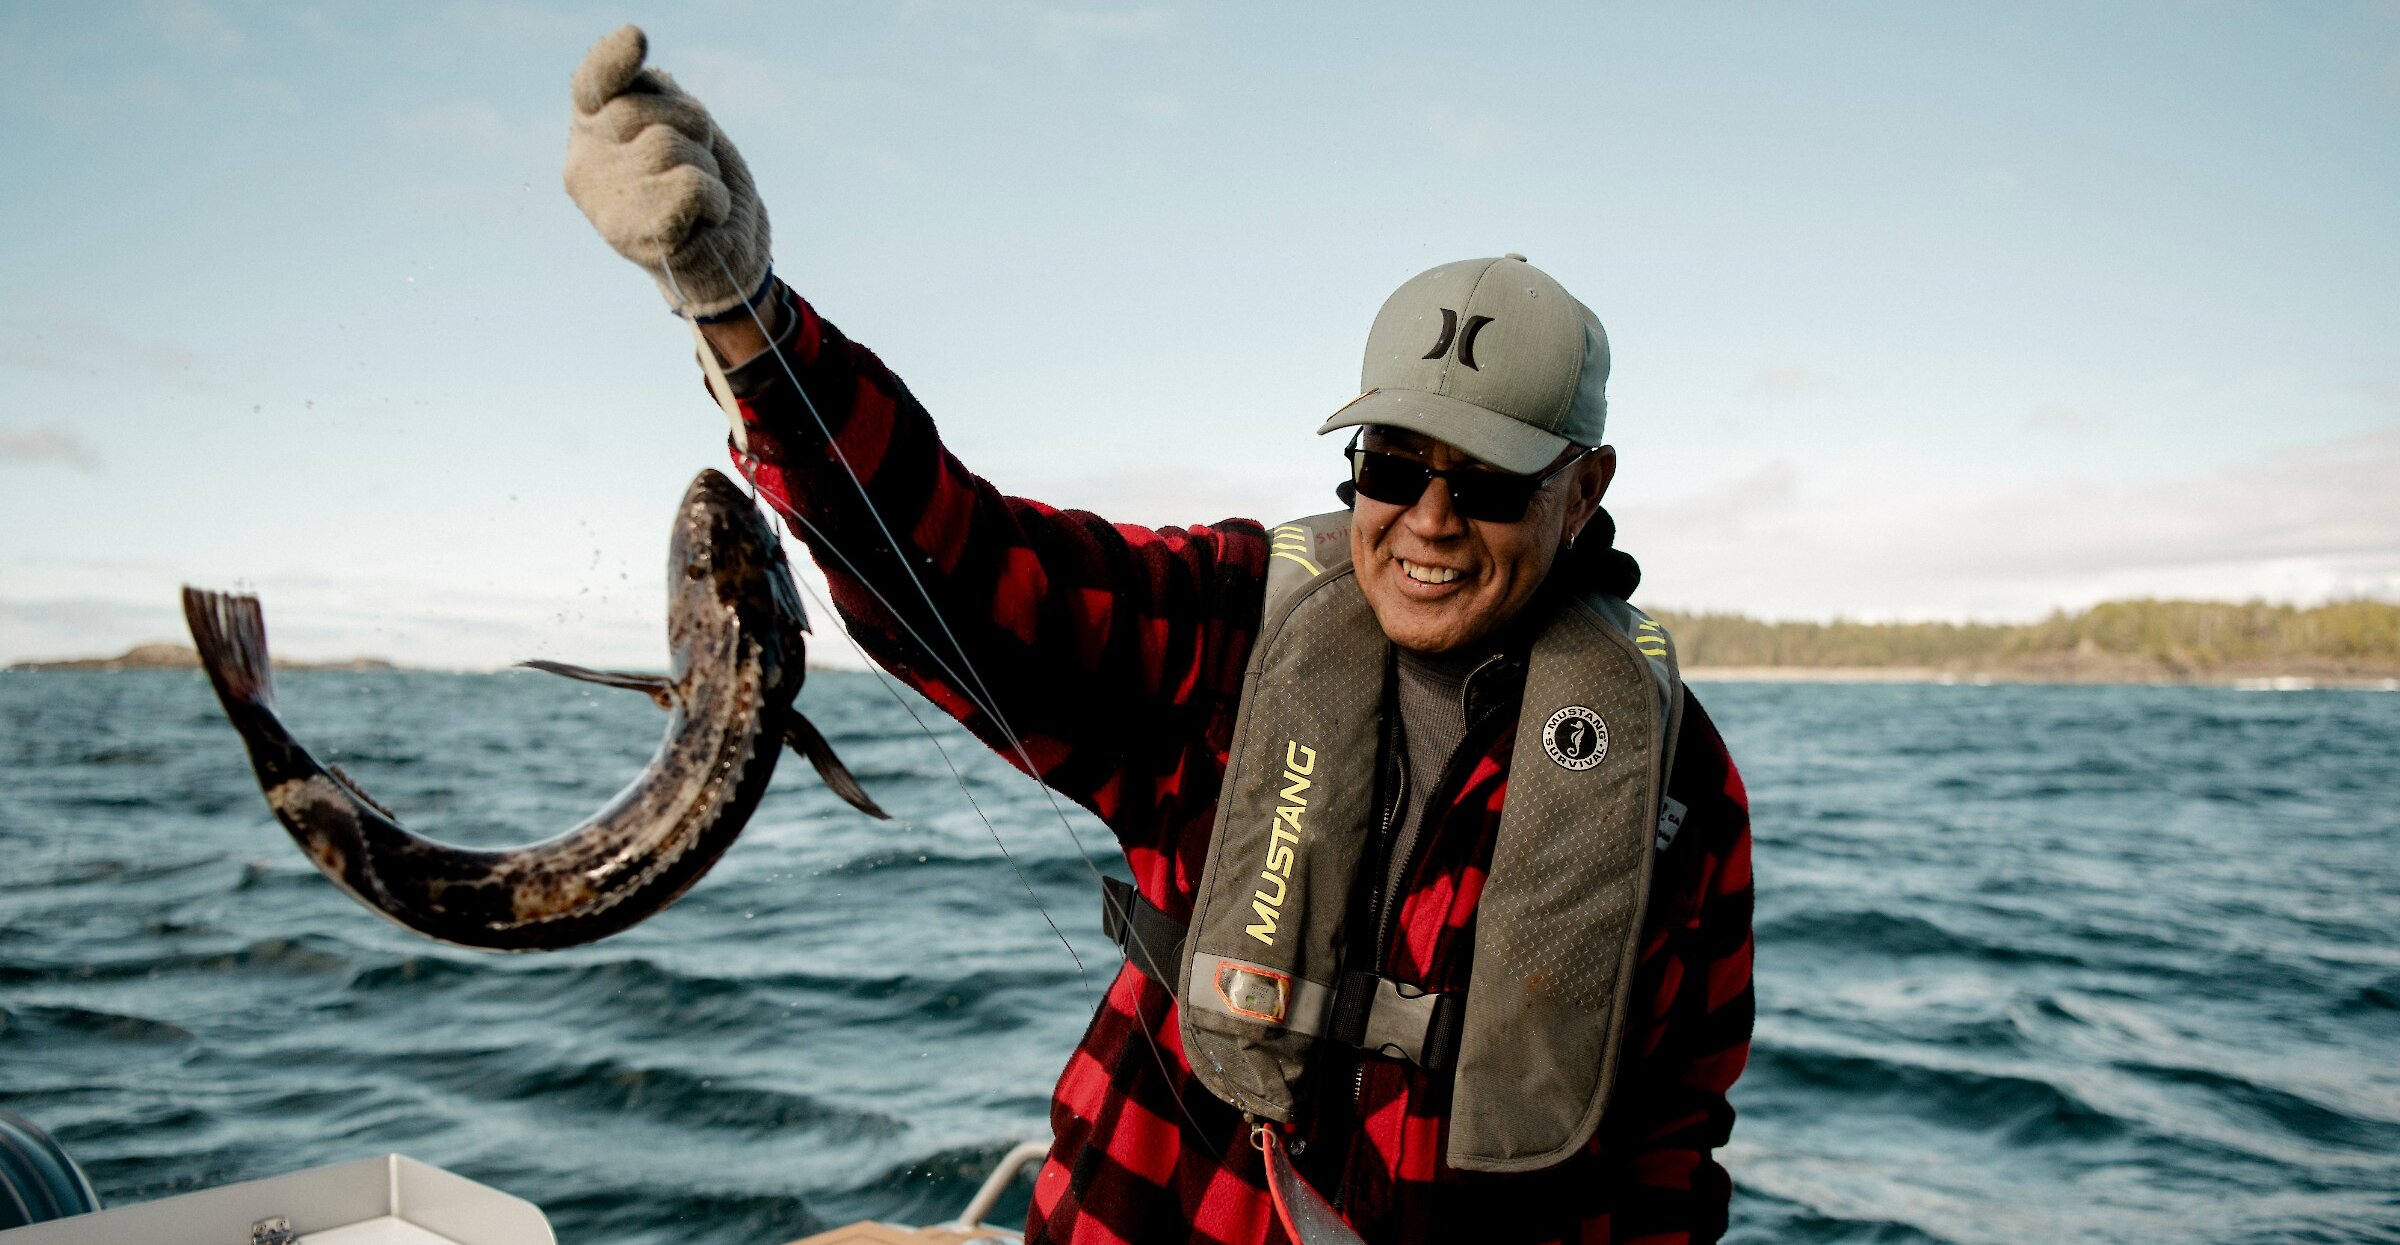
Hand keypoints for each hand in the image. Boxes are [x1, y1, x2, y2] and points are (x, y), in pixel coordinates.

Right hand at [563, 25, 770, 318]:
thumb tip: (635, 54)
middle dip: (689, 125)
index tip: (636, 38)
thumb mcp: (684, 129)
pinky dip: (714, 199)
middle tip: (695, 162)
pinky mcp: (631, 234)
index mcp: (591, 133)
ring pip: (667, 144)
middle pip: (642, 108)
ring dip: (705, 167)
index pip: (593, 84)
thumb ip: (655, 93)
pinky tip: (705, 219)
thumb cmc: (705, 189)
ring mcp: (604, 201)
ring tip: (699, 195)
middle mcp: (585, 165)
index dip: (613, 60)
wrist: (726, 265)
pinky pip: (690, 185)